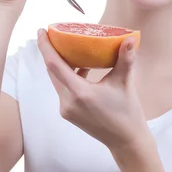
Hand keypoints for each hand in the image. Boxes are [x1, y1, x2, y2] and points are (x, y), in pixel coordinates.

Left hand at [36, 28, 150, 150]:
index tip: (41, 31)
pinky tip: (81, 68)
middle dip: (50, 52)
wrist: (126, 140)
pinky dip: (68, 76)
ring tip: (69, 47)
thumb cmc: (127, 112)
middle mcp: (68, 102)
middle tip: (53, 34)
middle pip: (52, 72)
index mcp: (80, 94)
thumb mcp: (124, 83)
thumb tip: (130, 38)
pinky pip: (63, 89)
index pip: (54, 66)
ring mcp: (67, 109)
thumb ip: (125, 59)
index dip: (45, 47)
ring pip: (57, 81)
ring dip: (60, 64)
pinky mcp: (69, 113)